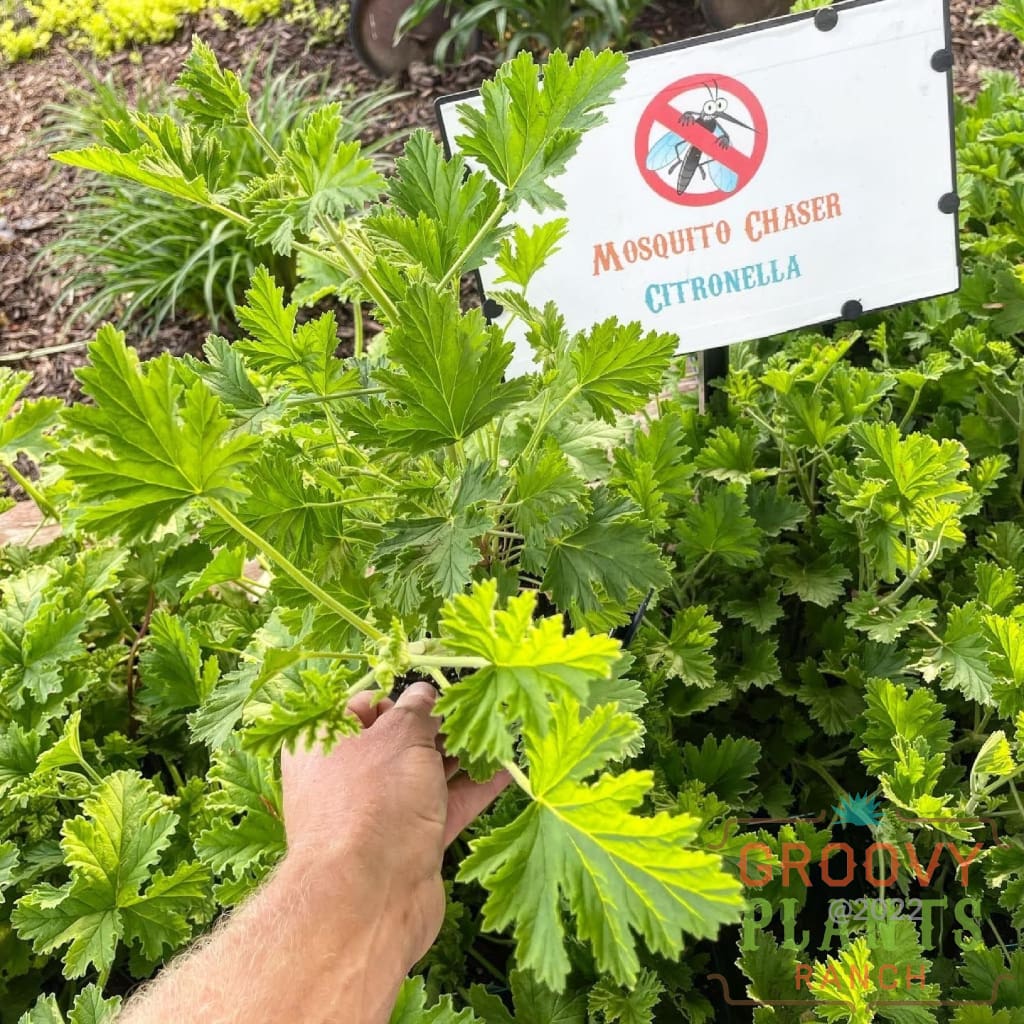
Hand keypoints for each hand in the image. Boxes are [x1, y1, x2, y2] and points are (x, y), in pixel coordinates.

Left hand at [280, 682, 510, 971]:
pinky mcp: (408, 844)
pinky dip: (473, 789)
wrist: (369, 900)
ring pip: (425, 774)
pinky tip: (505, 770)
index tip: (438, 690)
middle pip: (400, 741)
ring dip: (462, 756)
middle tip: (479, 709)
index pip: (364, 706)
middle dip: (440, 727)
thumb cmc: (372, 802)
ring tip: (501, 733)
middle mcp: (346, 778)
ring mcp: (378, 813)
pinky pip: (444, 806)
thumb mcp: (400, 736)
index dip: (401, 696)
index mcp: (323, 744)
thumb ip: (419, 710)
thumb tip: (427, 695)